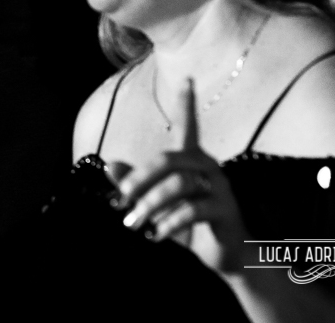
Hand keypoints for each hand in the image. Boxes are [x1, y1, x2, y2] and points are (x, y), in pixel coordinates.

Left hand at [111, 79, 251, 274]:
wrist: (224, 254)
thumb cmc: (187, 222)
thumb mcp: (156, 201)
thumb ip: (135, 183)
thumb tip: (109, 165)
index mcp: (192, 159)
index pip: (188, 126)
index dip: (187, 104)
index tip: (189, 79)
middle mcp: (207, 167)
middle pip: (169, 159)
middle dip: (140, 179)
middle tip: (122, 200)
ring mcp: (219, 187)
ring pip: (178, 185)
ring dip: (151, 205)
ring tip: (135, 224)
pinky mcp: (225, 211)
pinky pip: (192, 210)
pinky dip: (169, 223)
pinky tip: (157, 235)